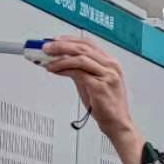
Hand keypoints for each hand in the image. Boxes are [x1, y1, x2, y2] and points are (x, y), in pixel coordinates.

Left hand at [43, 38, 144, 163]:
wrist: (117, 123)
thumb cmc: (106, 106)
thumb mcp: (92, 83)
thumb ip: (80, 71)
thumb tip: (62, 63)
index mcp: (110, 63)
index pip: (88, 43)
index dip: (69, 40)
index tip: (55, 40)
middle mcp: (110, 66)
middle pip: (83, 47)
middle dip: (61, 45)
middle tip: (46, 47)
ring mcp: (106, 75)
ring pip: (80, 57)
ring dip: (60, 57)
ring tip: (48, 60)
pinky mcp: (100, 86)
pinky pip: (78, 72)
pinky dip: (64, 69)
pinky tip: (55, 70)